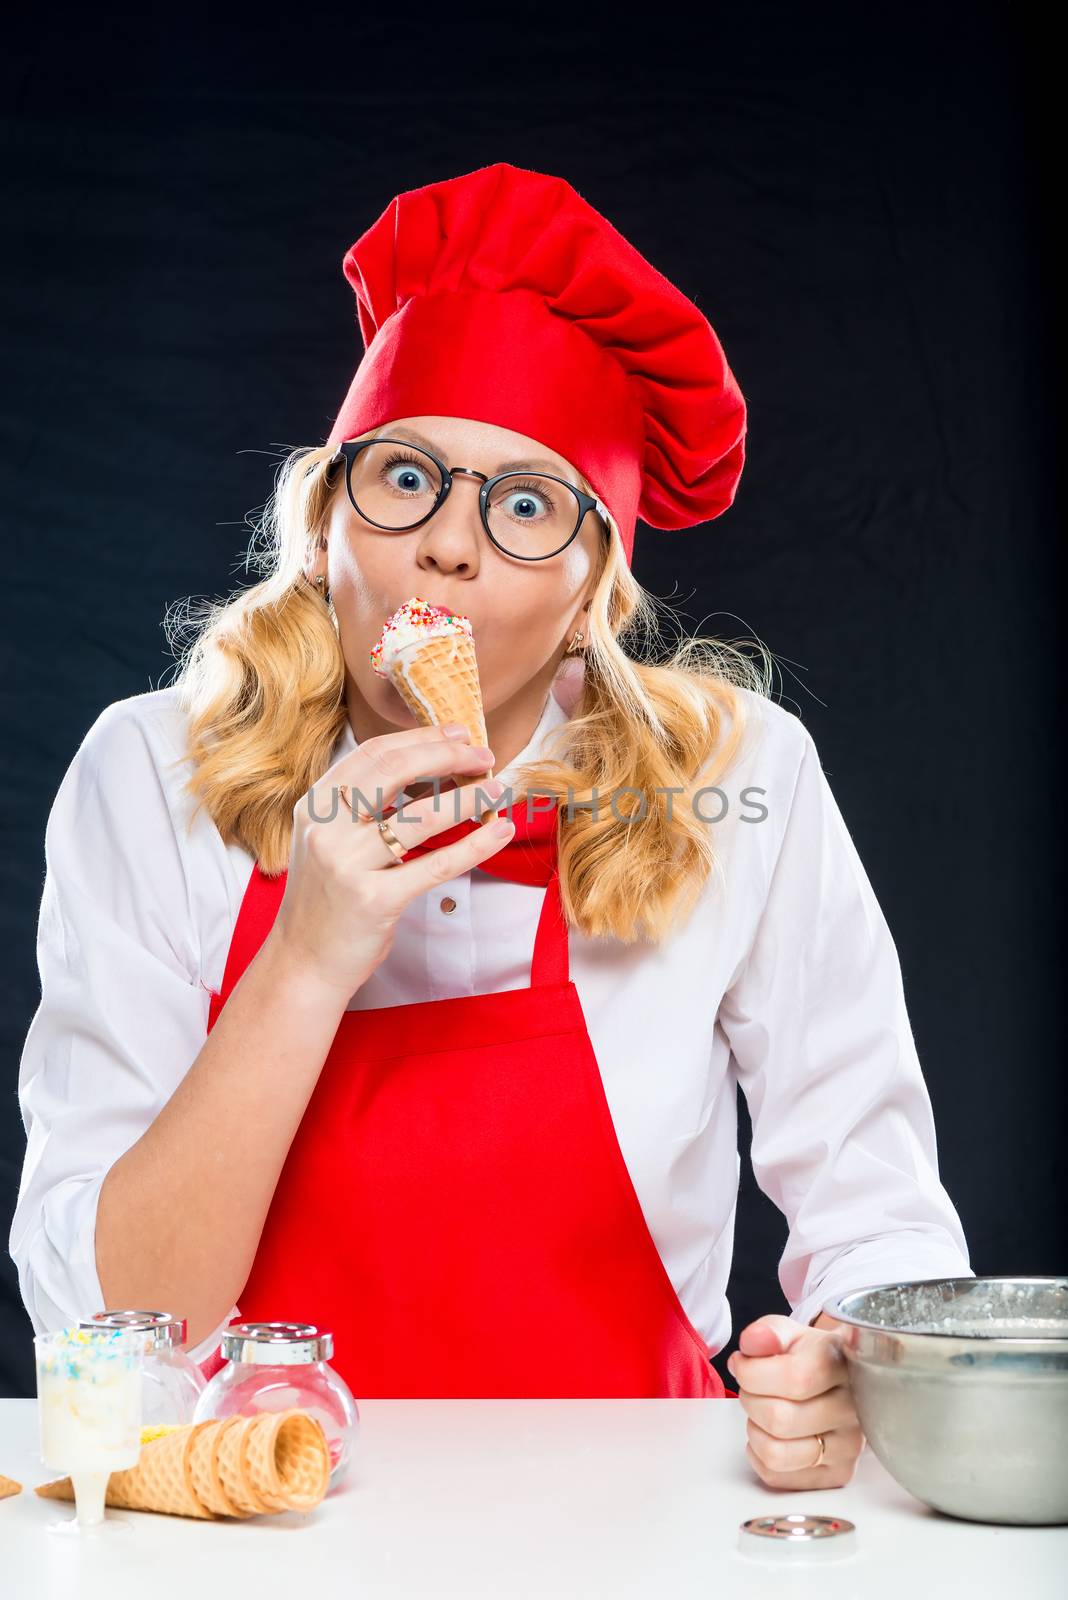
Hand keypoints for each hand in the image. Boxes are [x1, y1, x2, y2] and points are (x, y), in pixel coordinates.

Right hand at [266, 723, 513, 1001]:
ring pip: (420, 817)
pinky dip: (474, 845)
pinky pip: (436, 865)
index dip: (420, 738)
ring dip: (467, 797)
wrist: (303, 963)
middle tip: (483, 754)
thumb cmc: (327, 901)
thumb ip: (365, 807)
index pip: (373, 754)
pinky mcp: (374, 900)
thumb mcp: (331, 841)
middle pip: (395, 771)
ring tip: (498, 787)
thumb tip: (432, 771)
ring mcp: (347, 864)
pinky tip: (499, 831)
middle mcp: (325, 829)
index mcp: (314, 805)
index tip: (457, 734)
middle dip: (445, 755)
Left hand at [726, 1313, 865, 1489]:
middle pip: (780, 1418)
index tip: (743, 1364)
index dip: (753, 1374)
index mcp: (840, 1363)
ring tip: (764, 1412)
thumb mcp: (787, 1333)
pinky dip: (759, 1454)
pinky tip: (772, 1434)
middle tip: (754, 1390)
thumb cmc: (807, 1357)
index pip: (795, 1378)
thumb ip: (767, 1332)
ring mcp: (849, 1445)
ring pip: (777, 1453)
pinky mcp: (837, 1474)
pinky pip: (776, 1476)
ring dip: (755, 1431)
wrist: (837, 1383)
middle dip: (750, 1400)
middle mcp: (852, 1407)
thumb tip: (754, 1342)